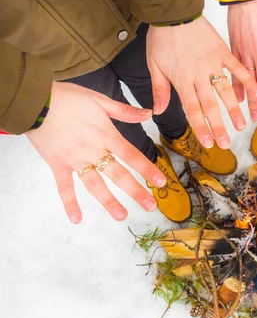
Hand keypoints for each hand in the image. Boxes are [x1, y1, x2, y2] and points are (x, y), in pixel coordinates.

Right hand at [26, 82, 166, 223]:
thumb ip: (124, 111)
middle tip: (150, 206)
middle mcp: (92, 150)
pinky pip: (64, 187)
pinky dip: (69, 203)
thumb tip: (149, 113)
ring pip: (94, 184)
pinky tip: (76, 219)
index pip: (131, 155)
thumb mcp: (99, 100)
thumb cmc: (67, 98)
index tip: (161, 182)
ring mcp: (75, 160)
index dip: (147, 169)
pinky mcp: (57, 164)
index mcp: (105, 135)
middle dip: (135, 190)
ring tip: (122, 216)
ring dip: (108, 201)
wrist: (34, 100)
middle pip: (117, 174)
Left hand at [146, 16, 256, 148]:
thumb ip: (159, 89)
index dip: (201, 128)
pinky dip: (247, 80)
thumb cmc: (162, 37)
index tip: (209, 143)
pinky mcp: (223, 51)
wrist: (173, 11)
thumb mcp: (153, 64)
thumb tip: (157, 112)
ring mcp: (213, 63)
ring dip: (234, 109)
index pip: (193, 109)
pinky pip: (237, 67)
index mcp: (181, 80)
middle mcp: (199, 75)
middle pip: (210, 105)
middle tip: (227, 144)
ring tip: (243, 125)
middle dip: (219, 126)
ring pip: (225, 90)